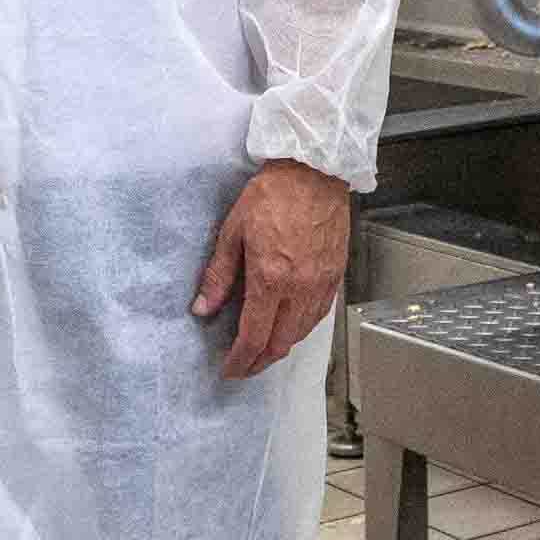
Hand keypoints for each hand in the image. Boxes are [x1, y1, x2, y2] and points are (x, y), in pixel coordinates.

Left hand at [190, 159, 353, 383]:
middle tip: (242, 366)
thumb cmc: (274, 193)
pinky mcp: (335, 276)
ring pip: (301, 334)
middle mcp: (300, 287)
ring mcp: (321, 284)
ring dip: (280, 348)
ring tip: (262, 351)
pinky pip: (318, 316)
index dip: (240, 359)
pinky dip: (300, 330)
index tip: (229, 368)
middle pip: (280, 344)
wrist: (314, 171)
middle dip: (259, 362)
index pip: (254, 335)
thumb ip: (219, 275)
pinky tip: (288, 327)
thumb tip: (204, 307)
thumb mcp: (233, 231)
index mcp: (271, 277)